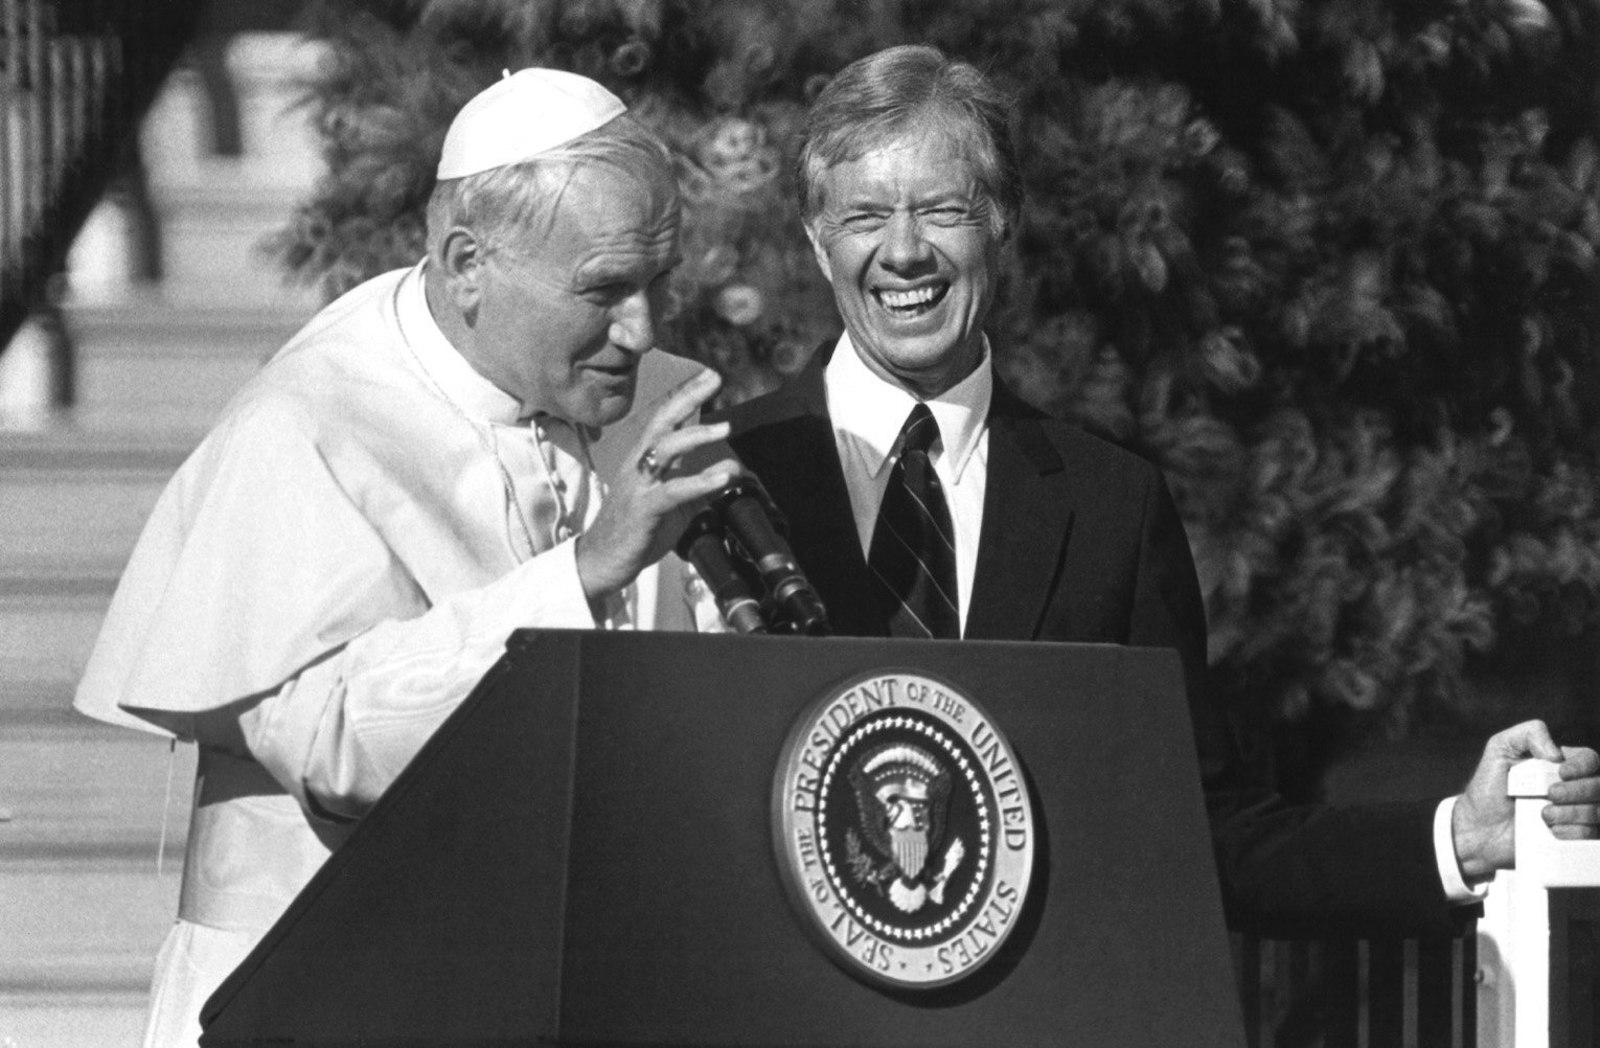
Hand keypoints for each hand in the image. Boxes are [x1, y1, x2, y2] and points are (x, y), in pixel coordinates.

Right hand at [574, 368, 739, 602]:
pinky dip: (700, 482)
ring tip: (725, 427)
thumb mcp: (673, 502)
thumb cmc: (635, 530)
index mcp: (643, 460)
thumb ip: (699, 483)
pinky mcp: (643, 509)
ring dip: (696, 435)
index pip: (664, 420)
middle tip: (714, 379)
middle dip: (687, 397)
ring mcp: (638, 485)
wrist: (600, 561)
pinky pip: (673, 491)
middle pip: (662, 422)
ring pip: (665, 449)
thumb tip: (730, 467)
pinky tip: (722, 478)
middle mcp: (638, 465)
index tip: (709, 375)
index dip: (685, 396)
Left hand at [1452, 719, 1599, 877]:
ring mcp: (1577, 814)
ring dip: (1573, 812)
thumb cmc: (1489, 787)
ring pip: (1598, 811)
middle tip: (1549, 795)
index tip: (1561, 773)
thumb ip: (1528, 734)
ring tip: (1544, 815)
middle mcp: (1575, 788)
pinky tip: (1553, 830)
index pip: (1590, 759)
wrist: (1479, 828)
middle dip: (1577, 790)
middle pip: (1599, 786)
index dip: (1582, 766)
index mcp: (1561, 765)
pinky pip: (1592, 836)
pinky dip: (1575, 832)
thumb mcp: (1500, 750)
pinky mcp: (1574, 839)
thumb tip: (1558, 753)